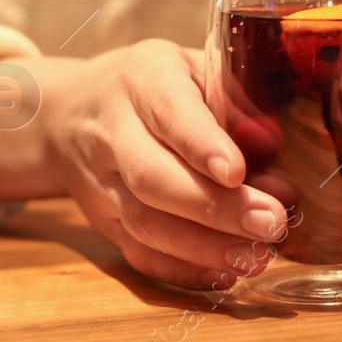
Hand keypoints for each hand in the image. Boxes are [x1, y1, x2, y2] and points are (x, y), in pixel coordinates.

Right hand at [43, 40, 289, 289]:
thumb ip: (235, 104)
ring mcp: (100, 182)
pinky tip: (225, 273)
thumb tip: (271, 151)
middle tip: (270, 223)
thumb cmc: (154, 85)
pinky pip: (138, 253)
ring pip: (144, 223)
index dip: (201, 144)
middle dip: (215, 208)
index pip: (169, 111)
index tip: (237, 172)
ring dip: (205, 247)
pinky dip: (183, 271)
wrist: (70, 111)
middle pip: (152, 176)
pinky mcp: (103, 222)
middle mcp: (112, 131)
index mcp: (143, 79)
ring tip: (257, 256)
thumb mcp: (194, 68)